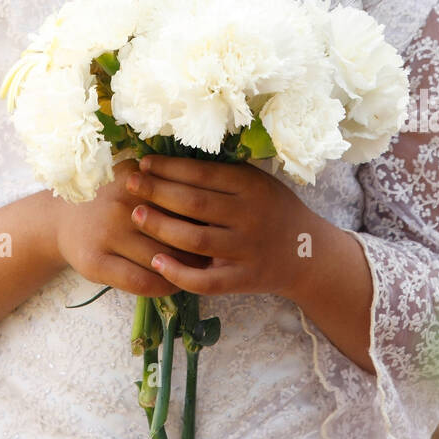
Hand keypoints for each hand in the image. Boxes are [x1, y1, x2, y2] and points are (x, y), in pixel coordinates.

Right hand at [52, 158, 210, 298]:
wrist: (61, 219)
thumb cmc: (109, 198)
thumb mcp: (132, 178)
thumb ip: (164, 180)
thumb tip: (213, 193)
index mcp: (134, 180)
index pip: (183, 198)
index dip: (206, 215)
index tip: (221, 224)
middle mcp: (120, 204)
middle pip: (176, 230)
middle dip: (202, 245)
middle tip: (219, 252)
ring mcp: (106, 234)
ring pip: (161, 259)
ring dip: (187, 269)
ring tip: (201, 271)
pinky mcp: (96, 263)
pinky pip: (141, 282)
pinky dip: (164, 286)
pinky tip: (174, 283)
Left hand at [124, 154, 308, 297]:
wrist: (308, 254)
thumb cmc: (273, 209)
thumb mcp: (257, 182)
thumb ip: (223, 174)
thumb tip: (172, 158)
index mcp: (251, 187)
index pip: (203, 174)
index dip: (169, 168)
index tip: (143, 163)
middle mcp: (249, 217)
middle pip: (195, 204)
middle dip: (157, 192)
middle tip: (129, 184)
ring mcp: (246, 250)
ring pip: (196, 240)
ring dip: (162, 227)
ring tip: (136, 215)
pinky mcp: (243, 279)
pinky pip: (207, 280)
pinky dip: (179, 273)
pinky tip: (156, 262)